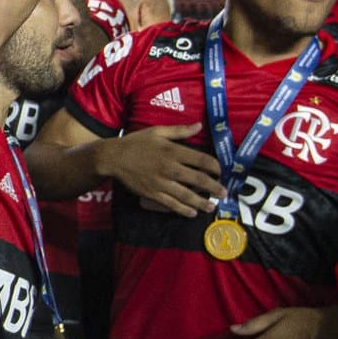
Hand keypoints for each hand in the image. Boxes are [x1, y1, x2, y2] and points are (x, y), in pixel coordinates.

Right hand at [103, 124, 222, 216]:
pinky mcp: (152, 193)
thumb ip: (179, 130)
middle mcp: (170, 168)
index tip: (222, 171)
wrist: (113, 158)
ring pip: (187, 195)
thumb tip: (199, 126)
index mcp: (173, 151)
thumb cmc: (136, 142)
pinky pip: (171, 204)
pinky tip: (193, 212)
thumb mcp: (157, 131)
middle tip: (224, 193)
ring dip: (202, 202)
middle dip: (214, 187)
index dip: (215, 167)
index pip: (202, 160)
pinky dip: (183, 209)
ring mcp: (161, 183)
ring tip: (212, 206)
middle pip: (199, 180)